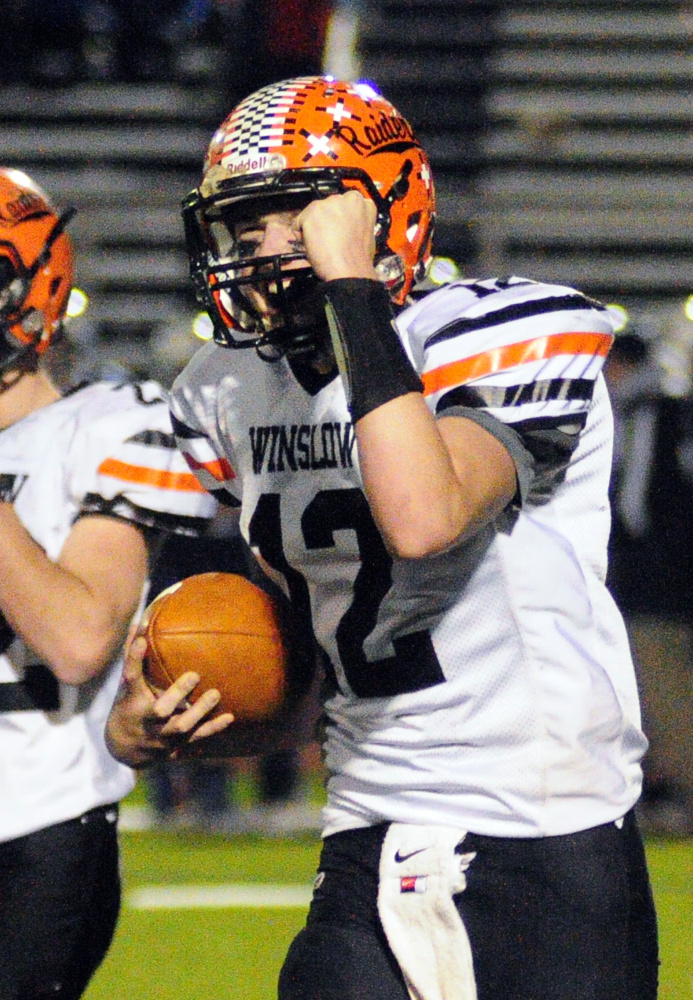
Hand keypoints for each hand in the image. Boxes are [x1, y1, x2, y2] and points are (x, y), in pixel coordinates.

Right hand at [105, 636, 233, 767]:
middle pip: (159, 710)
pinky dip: (213, 728)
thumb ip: (133, 654)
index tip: (142, 639)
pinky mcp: (176, 746)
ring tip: (216, 693)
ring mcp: (162, 736)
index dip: (134, 658)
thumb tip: (141, 620)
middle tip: (194, 674)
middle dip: (176, 694)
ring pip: (181, 727)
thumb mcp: (127, 683)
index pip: (130, 676)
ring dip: (200, 712)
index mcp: (131, 700)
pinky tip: (230, 716)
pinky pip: (196, 738)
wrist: (125, 747)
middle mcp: (146, 720)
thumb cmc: (128, 705)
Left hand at [295, 190, 377, 281]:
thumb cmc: (358, 259)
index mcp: (361, 203)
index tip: (337, 228)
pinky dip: (301, 234)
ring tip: (323, 244)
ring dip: (314, 226)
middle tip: (329, 239)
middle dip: (326, 220)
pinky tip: (313, 245)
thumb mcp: (366, 233)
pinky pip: (299, 222)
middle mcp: (346, 198)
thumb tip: (346, 226)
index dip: (339, 218)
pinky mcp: (313, 212)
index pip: (344, 203)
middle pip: (328, 206)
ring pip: (313, 213)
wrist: (349, 270)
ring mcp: (328, 204)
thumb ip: (355, 222)